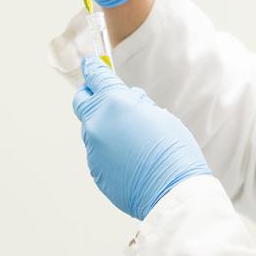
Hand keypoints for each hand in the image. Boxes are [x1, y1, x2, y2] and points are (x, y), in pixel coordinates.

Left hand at [72, 58, 210, 219]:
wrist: (172, 192)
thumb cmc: (174, 151)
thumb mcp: (160, 116)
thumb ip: (137, 104)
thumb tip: (127, 98)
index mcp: (115, 103)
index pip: (96, 77)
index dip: (94, 68)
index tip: (91, 63)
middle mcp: (97, 123)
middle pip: (81, 101)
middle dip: (91, 95)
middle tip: (106, 97)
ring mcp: (93, 148)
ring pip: (91, 128)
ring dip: (103, 126)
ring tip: (130, 138)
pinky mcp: (94, 169)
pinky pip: (97, 151)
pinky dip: (108, 149)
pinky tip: (129, 158)